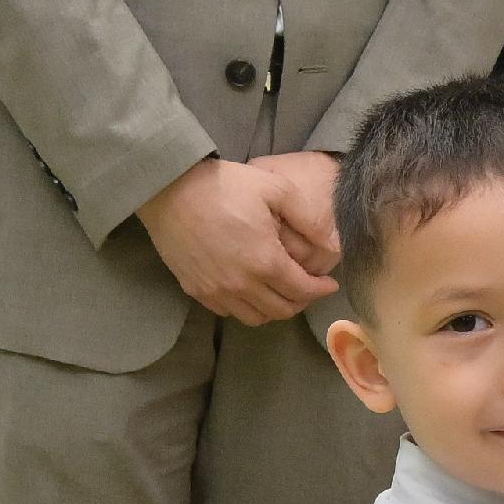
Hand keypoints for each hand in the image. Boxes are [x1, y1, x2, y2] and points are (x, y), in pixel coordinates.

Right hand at [136, 155, 336, 324]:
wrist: (171, 189)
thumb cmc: (226, 185)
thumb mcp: (275, 189)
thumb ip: (308, 217)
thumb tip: (332, 243)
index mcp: (266, 262)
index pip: (303, 291)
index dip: (321, 290)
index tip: (329, 284)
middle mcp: (243, 285)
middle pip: (281, 310)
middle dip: (301, 301)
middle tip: (308, 287)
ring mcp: (217, 291)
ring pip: (255, 317)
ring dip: (273, 309)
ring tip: (280, 292)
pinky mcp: (196, 290)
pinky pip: (227, 312)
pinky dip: (244, 307)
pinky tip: (249, 290)